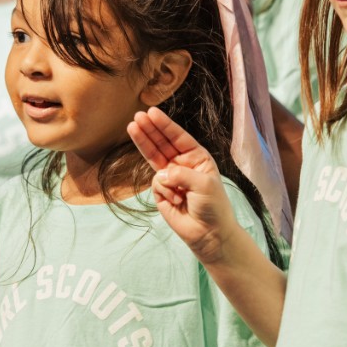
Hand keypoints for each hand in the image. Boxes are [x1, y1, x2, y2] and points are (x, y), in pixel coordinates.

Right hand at [128, 107, 238, 260]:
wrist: (209, 234)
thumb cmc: (214, 206)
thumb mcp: (204, 184)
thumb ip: (181, 174)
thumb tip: (161, 174)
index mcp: (197, 158)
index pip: (178, 138)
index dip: (165, 125)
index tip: (152, 113)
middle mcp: (182, 165)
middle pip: (162, 143)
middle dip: (150, 129)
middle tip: (137, 116)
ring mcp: (171, 178)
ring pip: (154, 158)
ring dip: (144, 143)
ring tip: (132, 128)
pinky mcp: (162, 193)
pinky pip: (157, 184)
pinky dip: (164, 190)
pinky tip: (175, 200)